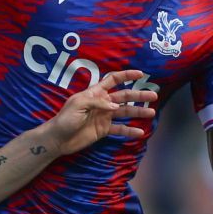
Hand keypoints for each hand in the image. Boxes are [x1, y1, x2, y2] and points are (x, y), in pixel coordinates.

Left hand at [41, 70, 156, 157]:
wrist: (58, 139)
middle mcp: (103, 103)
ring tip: (151, 113)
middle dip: (139, 95)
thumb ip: (97, 102)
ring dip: (138, 112)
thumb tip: (115, 106)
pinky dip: (129, 131)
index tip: (141, 73)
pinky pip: (119, 129)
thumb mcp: (78, 105)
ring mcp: (104, 116)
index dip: (126, 75)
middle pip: (124, 96)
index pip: (113, 80)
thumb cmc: (65, 119)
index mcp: (95, 93)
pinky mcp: (104, 130)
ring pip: (125, 112)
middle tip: (154, 96)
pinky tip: (140, 132)